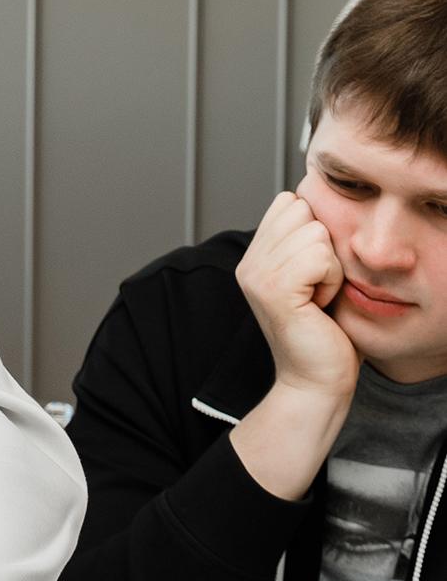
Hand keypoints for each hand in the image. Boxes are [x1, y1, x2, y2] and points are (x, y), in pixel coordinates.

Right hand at [236, 193, 360, 406]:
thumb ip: (305, 239)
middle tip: (317, 286)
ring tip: (319, 297)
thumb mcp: (313, 274)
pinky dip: (332, 280)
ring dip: (331, 265)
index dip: (315, 231)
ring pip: (316, 232)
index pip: (290, 201)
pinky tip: (320, 305)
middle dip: (323, 245)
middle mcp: (249, 262)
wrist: (316, 382)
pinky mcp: (275, 290)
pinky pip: (321, 257)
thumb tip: (319, 199)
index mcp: (255, 255)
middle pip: (303, 209)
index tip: (313, 274)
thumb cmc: (326, 333)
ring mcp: (257, 275)